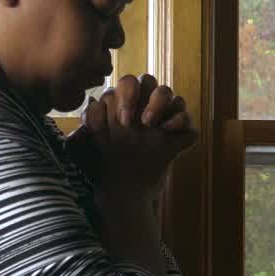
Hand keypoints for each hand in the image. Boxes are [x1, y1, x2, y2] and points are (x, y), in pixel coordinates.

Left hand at [67, 74, 197, 190]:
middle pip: (149, 81)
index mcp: (123, 105)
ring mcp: (162, 122)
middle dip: (139, 94)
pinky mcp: (177, 139)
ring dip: (160, 103)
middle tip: (131, 121)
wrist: (121, 194)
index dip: (125, 95)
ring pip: (170, 95)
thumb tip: (93, 101)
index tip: (121, 119)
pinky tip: (167, 133)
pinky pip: (187, 122)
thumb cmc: (102, 165)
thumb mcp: (87, 144)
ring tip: (150, 125)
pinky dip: (180, 122)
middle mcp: (143, 108)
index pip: (128, 83)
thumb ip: (89, 120)